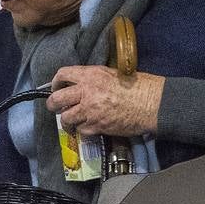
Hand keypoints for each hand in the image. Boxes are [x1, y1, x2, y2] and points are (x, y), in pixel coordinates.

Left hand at [46, 66, 164, 137]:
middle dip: (53, 104)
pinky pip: (81, 130)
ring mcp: (90, 111)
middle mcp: (86, 92)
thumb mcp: (113, 73)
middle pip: (56, 99)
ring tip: (71, 121)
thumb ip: (94, 79)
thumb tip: (82, 84)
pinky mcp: (97, 126)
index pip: (63, 74)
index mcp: (91, 75)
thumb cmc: (138, 86)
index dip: (55, 82)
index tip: (56, 87)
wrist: (152, 104)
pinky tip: (88, 127)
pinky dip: (82, 129)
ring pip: (66, 118)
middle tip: (55, 107)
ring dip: (67, 120)